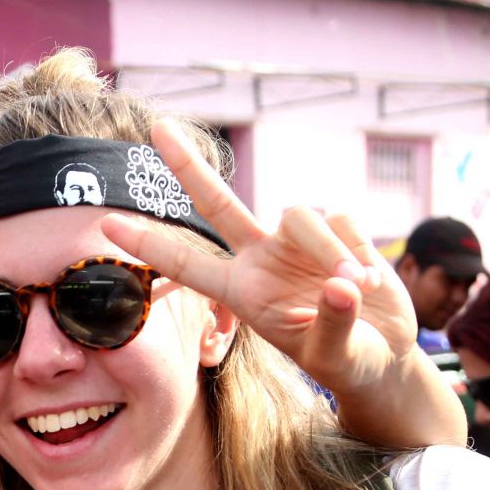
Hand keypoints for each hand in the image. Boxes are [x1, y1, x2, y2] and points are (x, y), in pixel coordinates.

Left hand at [103, 120, 418, 397]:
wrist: (384, 355)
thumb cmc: (348, 362)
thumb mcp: (336, 356)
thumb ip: (333, 322)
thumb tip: (341, 285)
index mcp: (244, 292)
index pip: (187, 264)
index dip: (150, 244)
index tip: (106, 224)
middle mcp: (262, 259)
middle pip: (219, 203)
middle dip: (188, 167)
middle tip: (157, 127)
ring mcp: (297, 242)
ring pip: (302, 215)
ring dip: (331, 252)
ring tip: (356, 289)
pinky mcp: (336, 229)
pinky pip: (343, 219)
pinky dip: (359, 250)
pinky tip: (371, 281)